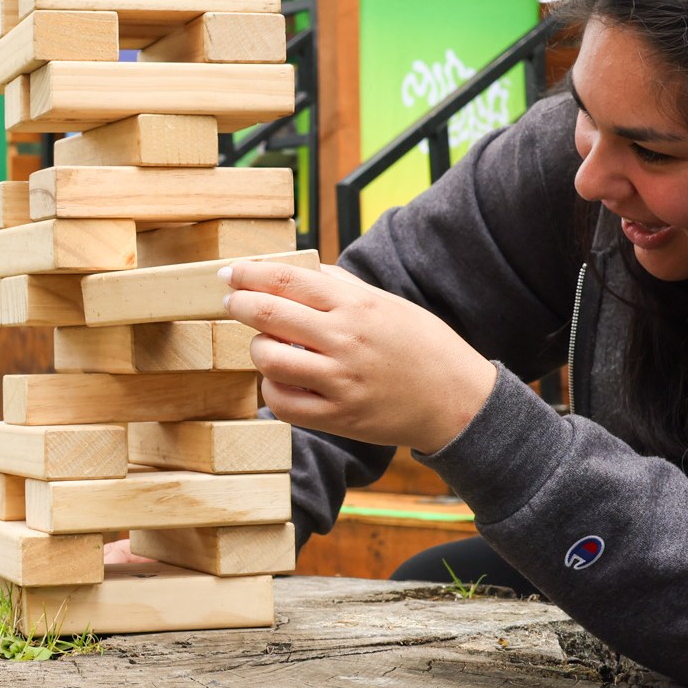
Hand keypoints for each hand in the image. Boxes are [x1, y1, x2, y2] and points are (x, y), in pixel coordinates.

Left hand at [221, 258, 496, 452]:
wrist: (457, 400)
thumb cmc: (423, 346)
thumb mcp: (388, 304)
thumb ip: (342, 286)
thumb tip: (298, 271)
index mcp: (358, 305)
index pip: (289, 280)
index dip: (251, 273)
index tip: (230, 271)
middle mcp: (346, 339)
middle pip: (270, 315)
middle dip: (240, 304)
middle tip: (231, 301)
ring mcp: (340, 380)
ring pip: (268, 359)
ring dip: (258, 349)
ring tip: (267, 346)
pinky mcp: (338, 417)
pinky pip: (282, 403)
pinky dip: (272, 390)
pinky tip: (280, 381)